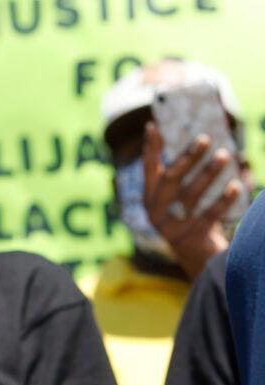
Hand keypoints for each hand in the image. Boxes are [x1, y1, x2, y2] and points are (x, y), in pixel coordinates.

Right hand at [142, 121, 241, 279]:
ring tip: (225, 155)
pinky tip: (236, 185)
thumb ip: (187, 177)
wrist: (198, 258)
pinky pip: (209, 215)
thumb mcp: (183, 198)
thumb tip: (210, 146)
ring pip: (190, 196)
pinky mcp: (190, 239)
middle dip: (187, 158)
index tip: (153, 126)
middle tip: (205, 138)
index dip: (150, 148)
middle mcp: (155, 212)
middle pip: (171, 180)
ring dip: (208, 174)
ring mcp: (171, 227)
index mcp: (150, 197)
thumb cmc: (193, 218)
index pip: (148, 168)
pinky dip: (223, 199)